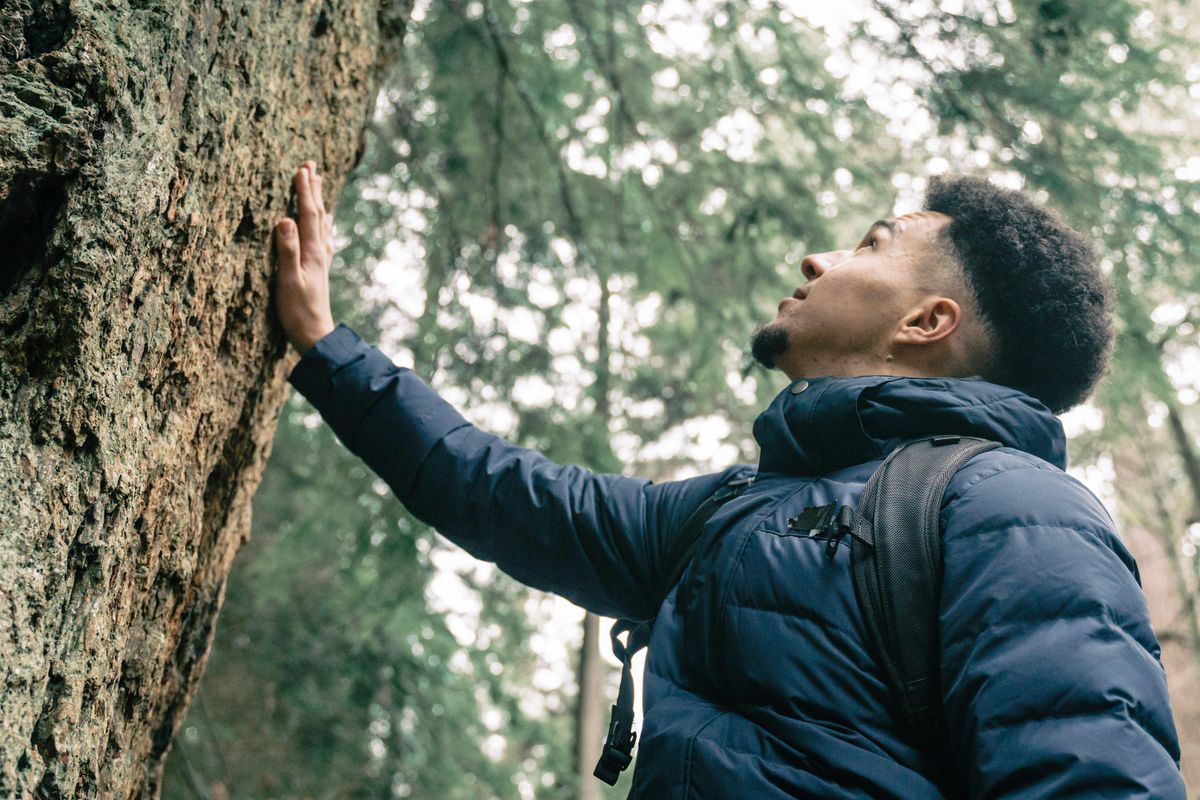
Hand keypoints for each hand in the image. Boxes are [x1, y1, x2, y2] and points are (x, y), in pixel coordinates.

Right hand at [274, 160, 336, 353]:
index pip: (308, 215)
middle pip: (318, 214)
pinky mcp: (318, 270)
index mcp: (311, 252)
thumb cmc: (298, 311)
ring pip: (321, 224)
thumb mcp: (287, 281)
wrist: (315, 335)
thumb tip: (285, 219)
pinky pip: (322, 239)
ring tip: (318, 185)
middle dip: (313, 189)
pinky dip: (323, 225)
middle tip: (311, 165)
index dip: (305, 191)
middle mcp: (319, 253)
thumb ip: (286, 250)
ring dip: (318, 202)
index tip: (302, 168)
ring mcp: (320, 261)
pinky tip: (325, 224)